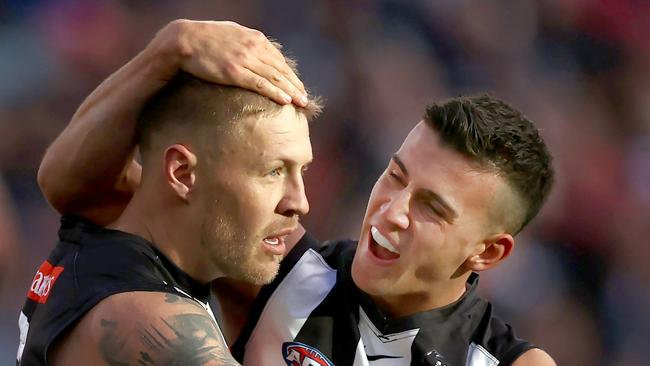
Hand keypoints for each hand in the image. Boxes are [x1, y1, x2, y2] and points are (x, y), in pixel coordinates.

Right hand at [154, 19, 307, 105]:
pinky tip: (285, 100)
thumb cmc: (204, 38)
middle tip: (304, 98)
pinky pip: (260, 84)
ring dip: (290, 91)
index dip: (290, 74)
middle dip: (295, 85)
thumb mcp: (231, 34)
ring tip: (300, 102)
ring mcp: (245, 60)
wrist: (183, 40)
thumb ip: (246, 42)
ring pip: (275, 78)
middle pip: (281, 69)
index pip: (278, 59)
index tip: (298, 85)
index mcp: (255, 38)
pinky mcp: (235, 72)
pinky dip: (275, 92)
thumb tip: (255, 50)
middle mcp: (254, 48)